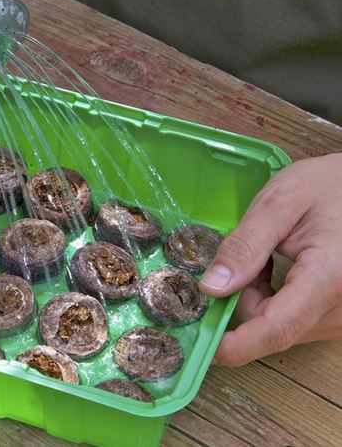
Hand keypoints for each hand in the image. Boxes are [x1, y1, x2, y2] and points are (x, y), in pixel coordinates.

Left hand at [198, 153, 341, 365]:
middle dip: (243, 298)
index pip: (278, 328)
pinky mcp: (337, 317)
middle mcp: (341, 307)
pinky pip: (291, 321)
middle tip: (248, 256)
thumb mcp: (278, 205)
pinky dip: (272, 299)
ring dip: (258, 297)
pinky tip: (278, 269)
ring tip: (269, 257)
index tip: (206, 345)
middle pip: (271, 327)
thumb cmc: (325, 188)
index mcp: (329, 277)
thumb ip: (244, 246)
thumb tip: (210, 287)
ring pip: (279, 326)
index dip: (237, 344)